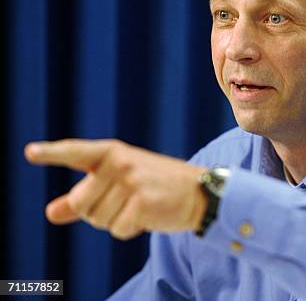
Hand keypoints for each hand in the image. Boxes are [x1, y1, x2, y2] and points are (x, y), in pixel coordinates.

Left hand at [24, 139, 206, 239]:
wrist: (198, 192)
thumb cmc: (155, 186)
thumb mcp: (118, 184)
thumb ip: (83, 197)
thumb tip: (50, 213)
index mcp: (111, 152)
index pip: (76, 152)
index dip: (51, 153)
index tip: (30, 152)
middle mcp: (119, 163)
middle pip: (80, 203)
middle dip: (97, 212)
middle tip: (126, 200)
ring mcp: (132, 181)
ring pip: (98, 220)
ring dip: (117, 221)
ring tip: (140, 205)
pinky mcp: (142, 202)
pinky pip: (118, 230)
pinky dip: (131, 230)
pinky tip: (148, 215)